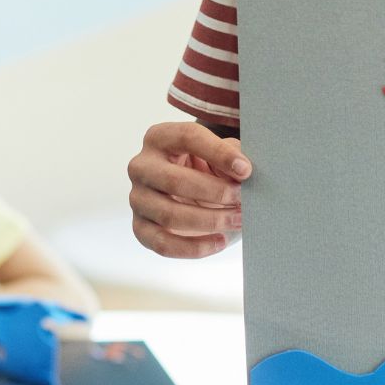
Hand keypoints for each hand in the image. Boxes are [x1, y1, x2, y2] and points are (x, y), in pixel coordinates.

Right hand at [128, 120, 249, 258]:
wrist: (190, 192)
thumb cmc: (206, 167)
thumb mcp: (219, 153)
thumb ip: (232, 155)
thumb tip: (242, 171)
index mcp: (160, 137)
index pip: (187, 137)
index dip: (219, 154)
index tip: (246, 170)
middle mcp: (142, 166)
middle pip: (174, 181)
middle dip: (215, 192)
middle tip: (243, 199)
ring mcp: (137, 198)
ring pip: (169, 215)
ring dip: (210, 220)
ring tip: (238, 220)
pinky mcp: (140, 227)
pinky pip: (163, 243)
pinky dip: (195, 247)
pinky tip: (219, 241)